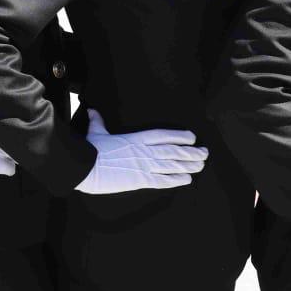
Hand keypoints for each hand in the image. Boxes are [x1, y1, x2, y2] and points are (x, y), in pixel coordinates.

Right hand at [73, 109, 207, 194]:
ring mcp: (144, 166)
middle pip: (173, 151)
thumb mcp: (95, 132)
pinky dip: (176, 180)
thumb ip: (98, 121)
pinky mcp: (140, 180)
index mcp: (135, 138)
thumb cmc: (90, 149)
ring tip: (201, 165)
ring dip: (189, 165)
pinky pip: (163, 181)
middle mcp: (144, 151)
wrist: (85, 168)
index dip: (180, 136)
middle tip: (205, 152)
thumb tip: (91, 110)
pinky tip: (187, 179)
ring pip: (172, 165)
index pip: (163, 135)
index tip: (192, 137)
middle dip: (191, 152)